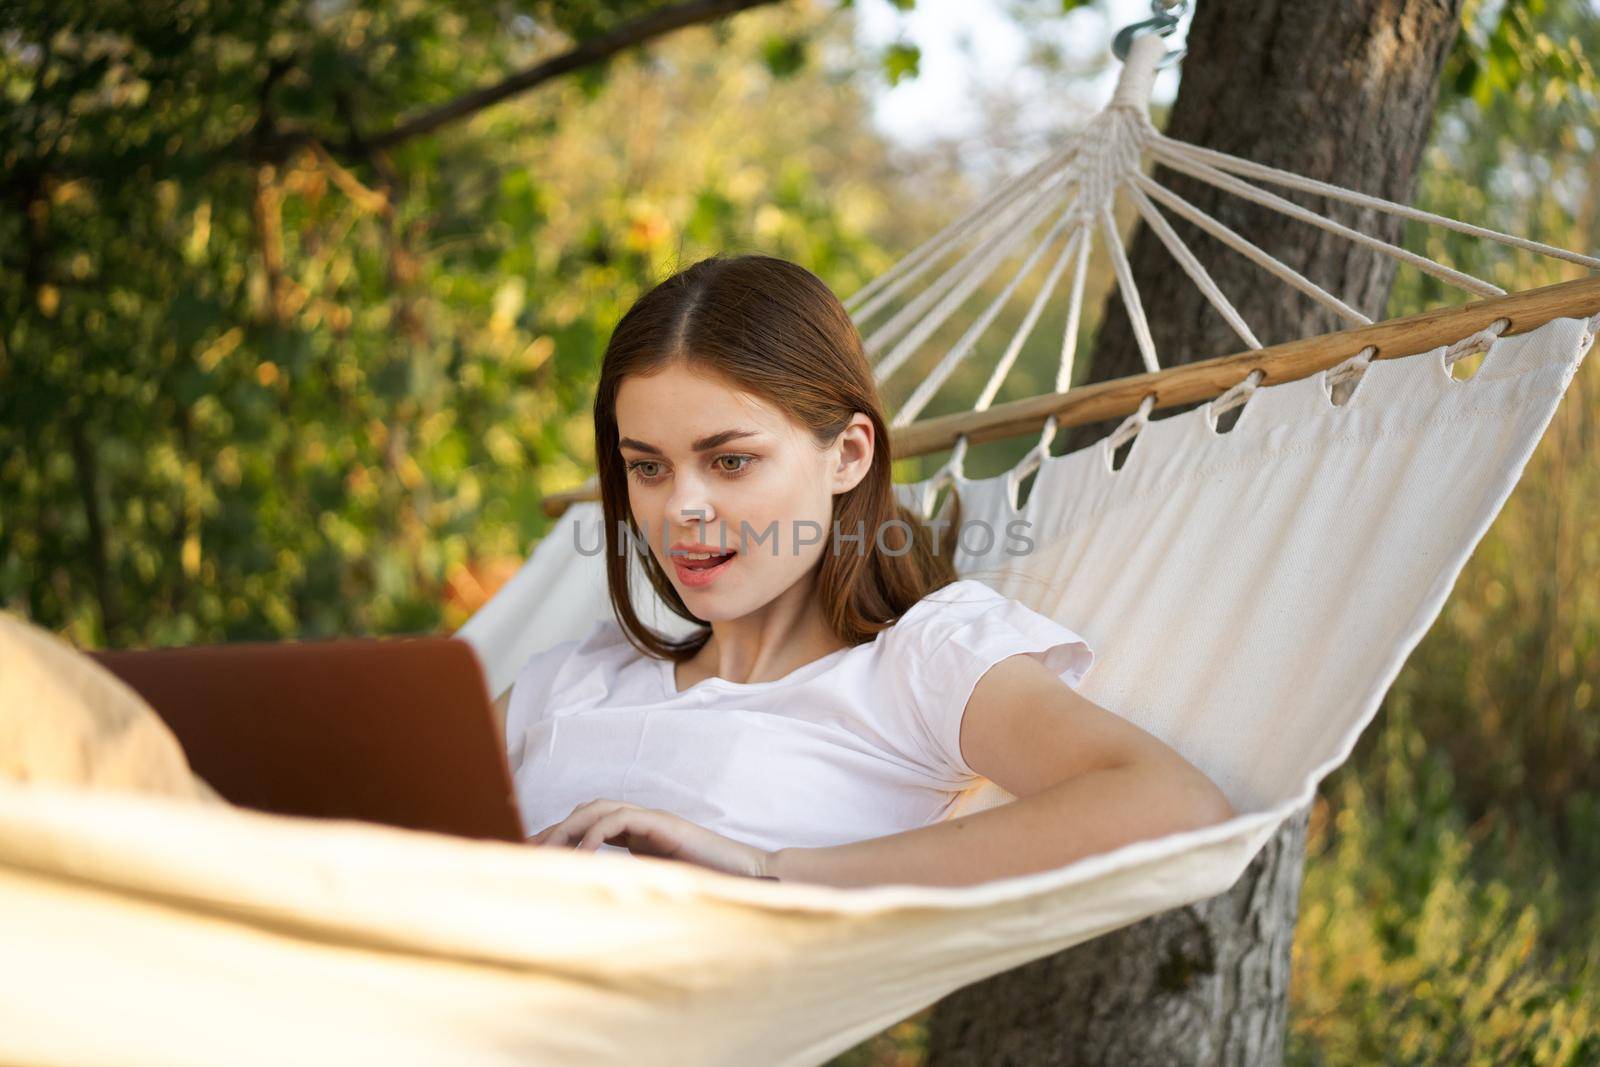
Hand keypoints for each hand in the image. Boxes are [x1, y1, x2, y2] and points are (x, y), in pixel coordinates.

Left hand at [529, 798, 774, 879]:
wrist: (749, 878)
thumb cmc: (709, 886)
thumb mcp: (657, 886)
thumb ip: (630, 884)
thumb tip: (592, 901)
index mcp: (637, 836)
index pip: (589, 827)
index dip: (560, 839)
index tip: (531, 858)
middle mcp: (642, 822)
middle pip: (586, 811)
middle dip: (555, 829)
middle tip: (527, 851)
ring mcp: (652, 819)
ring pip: (598, 808)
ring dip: (569, 827)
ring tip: (547, 851)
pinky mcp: (662, 823)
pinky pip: (619, 819)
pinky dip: (596, 834)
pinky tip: (582, 857)